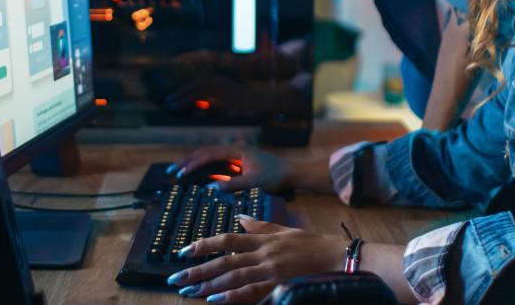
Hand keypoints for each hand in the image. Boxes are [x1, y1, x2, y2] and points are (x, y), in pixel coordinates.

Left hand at [167, 217, 346, 303]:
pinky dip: (232, 297)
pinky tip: (215, 300)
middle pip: (223, 261)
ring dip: (208, 284)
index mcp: (263, 239)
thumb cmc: (313, 246)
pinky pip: (251, 292)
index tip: (184, 251)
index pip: (227, 239)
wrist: (338, 258)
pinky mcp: (279, 285)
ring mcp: (270, 270)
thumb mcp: (285, 231)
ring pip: (233, 277)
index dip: (204, 245)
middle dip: (197, 269)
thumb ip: (261, 227)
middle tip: (176, 278)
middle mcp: (263, 253)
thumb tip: (240, 218)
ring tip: (189, 291)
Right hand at [169, 143, 288, 192]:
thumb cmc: (275, 176)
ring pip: (209, 156)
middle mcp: (234, 148)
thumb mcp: (254, 182)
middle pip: (205, 152)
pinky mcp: (237, 161)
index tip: (180, 173)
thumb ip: (232, 184)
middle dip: (187, 161)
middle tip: (171, 171)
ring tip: (178, 171)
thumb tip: (210, 188)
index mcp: (236, 149)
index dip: (193, 164)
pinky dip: (204, 167)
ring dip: (194, 163)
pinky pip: (216, 162)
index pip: (208, 155)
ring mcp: (235, 154)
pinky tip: (195, 174)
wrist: (292, 172)